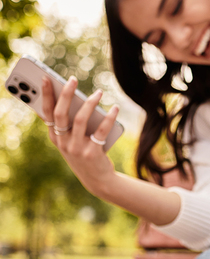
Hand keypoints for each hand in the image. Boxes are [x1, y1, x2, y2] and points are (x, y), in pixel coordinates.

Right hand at [42, 74, 119, 196]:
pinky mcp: (92, 153)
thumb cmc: (84, 154)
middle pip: (61, 114)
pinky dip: (109, 117)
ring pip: (80, 120)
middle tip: (73, 79)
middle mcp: (63, 143)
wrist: (97, 180)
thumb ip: (69, 124)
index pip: (47, 113)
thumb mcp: (71, 141)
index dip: (46, 95)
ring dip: (90, 103)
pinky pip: (101, 131)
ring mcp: (77, 149)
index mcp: (55, 138)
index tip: (46, 78)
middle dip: (66, 95)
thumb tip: (73, 97)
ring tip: (99, 93)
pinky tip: (115, 108)